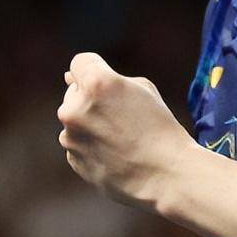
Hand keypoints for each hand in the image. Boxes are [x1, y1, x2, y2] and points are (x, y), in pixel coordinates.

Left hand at [57, 51, 192, 210]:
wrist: (167, 175)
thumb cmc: (160, 128)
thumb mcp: (143, 89)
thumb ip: (106, 78)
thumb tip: (69, 78)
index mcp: (96, 84)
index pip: (80, 62)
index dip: (96, 69)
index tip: (110, 83)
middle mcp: (75, 108)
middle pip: (74, 93)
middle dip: (92, 99)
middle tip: (122, 116)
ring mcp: (71, 137)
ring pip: (74, 120)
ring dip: (90, 124)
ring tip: (122, 138)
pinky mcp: (73, 159)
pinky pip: (77, 144)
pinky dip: (91, 145)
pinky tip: (116, 153)